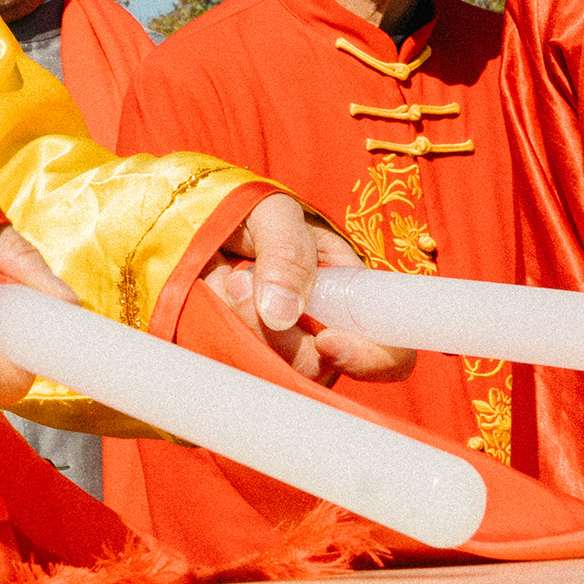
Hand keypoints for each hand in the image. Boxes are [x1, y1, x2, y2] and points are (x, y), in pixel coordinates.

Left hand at [206, 195, 417, 383]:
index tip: (326, 340)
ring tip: (220, 275)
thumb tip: (280, 314)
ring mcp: (279, 354)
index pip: (389, 354)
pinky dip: (213, 330)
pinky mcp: (238, 358)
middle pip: (316, 369)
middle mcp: (320, 337)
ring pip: (270, 372)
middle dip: (274, 333)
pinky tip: (205, 293)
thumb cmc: (249, 212)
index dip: (368, 359)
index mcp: (350, 300)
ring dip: (237, 323)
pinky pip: (231, 366)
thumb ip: (287, 254)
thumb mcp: (275, 215)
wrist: (194, 218)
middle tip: (236, 279)